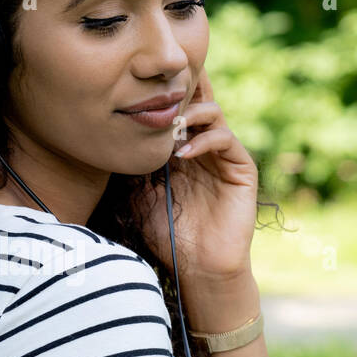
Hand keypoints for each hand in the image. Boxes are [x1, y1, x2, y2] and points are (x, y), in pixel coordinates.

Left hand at [132, 67, 258, 282]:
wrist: (198, 266)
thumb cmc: (168, 235)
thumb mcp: (141, 195)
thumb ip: (135, 165)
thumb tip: (114, 135)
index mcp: (181, 149)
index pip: (176, 109)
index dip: (163, 95)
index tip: (139, 90)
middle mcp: (204, 147)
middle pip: (197, 100)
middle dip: (178, 93)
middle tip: (156, 98)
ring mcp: (224, 155)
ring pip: (213, 112)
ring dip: (189, 114)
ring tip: (168, 129)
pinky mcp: (242, 168)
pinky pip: (226, 139)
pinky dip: (203, 140)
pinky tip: (182, 155)